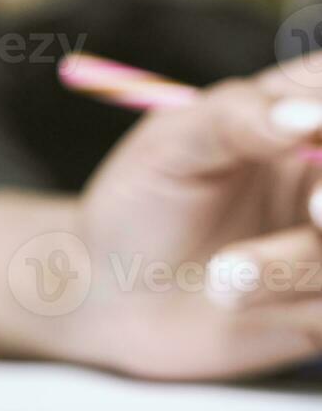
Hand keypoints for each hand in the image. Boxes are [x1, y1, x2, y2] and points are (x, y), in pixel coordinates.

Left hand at [72, 61, 321, 378]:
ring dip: (299, 263)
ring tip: (223, 279)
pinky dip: (296, 300)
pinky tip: (239, 302)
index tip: (310, 131)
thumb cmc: (138, 202)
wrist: (109, 296)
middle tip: (315, 208)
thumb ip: (235, 120)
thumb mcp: (169, 146)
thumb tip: (306, 116)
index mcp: (307, 109)